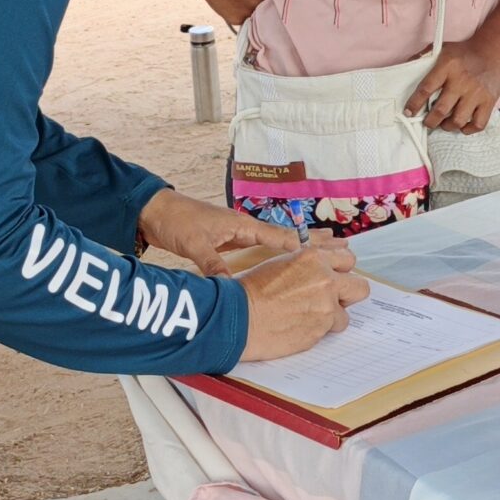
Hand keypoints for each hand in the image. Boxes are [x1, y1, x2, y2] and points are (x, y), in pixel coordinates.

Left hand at [140, 188, 317, 277]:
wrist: (155, 212)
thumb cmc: (176, 221)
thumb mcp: (195, 244)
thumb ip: (213, 264)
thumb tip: (229, 286)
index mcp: (242, 224)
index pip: (280, 238)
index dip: (307, 247)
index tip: (332, 251)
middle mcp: (246, 228)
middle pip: (287, 238)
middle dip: (316, 243)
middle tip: (344, 247)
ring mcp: (240, 234)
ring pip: (279, 244)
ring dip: (302, 248)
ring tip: (327, 250)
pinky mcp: (230, 242)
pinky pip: (263, 250)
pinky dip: (281, 254)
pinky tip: (289, 261)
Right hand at [236, 244, 369, 360]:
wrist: (238, 317)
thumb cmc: (251, 290)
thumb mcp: (281, 263)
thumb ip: (308, 265)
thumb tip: (324, 270)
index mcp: (314, 258)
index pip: (348, 260)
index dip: (341, 271)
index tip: (335, 278)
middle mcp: (325, 279)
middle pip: (360, 287)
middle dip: (348, 295)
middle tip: (332, 300)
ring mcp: (326, 306)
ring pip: (344, 315)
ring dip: (331, 318)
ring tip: (306, 318)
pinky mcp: (321, 329)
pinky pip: (328, 331)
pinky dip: (317, 331)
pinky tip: (297, 327)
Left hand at [406, 39, 499, 133]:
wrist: (493, 49)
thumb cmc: (464, 52)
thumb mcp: (441, 49)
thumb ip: (423, 58)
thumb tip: (405, 69)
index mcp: (447, 67)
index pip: (426, 89)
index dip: (415, 104)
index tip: (409, 112)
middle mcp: (462, 81)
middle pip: (441, 110)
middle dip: (430, 121)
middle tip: (428, 122)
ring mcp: (476, 92)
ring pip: (458, 120)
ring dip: (447, 126)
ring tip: (444, 123)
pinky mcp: (489, 101)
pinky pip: (478, 124)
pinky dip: (468, 129)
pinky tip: (463, 125)